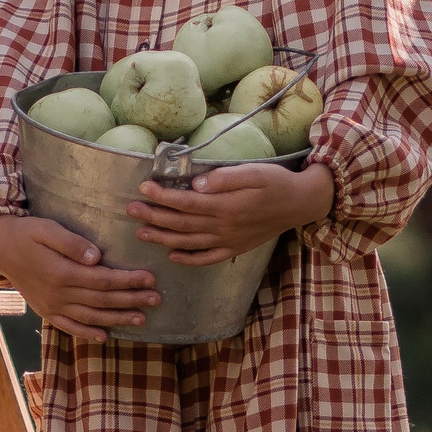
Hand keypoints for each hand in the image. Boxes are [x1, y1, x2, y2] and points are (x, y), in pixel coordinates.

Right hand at [0, 214, 159, 335]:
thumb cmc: (26, 233)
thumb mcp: (47, 229)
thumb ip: (71, 243)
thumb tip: (96, 257)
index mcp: (62, 273)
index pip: (103, 279)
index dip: (128, 280)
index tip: (150, 279)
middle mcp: (58, 294)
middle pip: (102, 300)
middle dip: (131, 300)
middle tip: (156, 299)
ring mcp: (51, 306)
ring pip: (90, 316)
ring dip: (117, 318)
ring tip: (141, 319)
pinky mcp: (45, 311)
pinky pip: (69, 326)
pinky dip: (87, 333)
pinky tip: (104, 336)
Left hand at [129, 162, 335, 265]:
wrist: (301, 203)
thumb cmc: (276, 182)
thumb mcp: (254, 172)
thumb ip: (226, 178)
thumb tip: (198, 183)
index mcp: (226, 206)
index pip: (186, 202)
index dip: (162, 196)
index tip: (142, 188)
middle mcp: (224, 227)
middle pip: (181, 224)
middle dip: (154, 217)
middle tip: (130, 210)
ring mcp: (229, 241)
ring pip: (189, 243)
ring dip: (163, 239)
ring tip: (141, 233)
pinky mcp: (235, 248)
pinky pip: (207, 259)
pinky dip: (188, 259)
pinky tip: (172, 256)